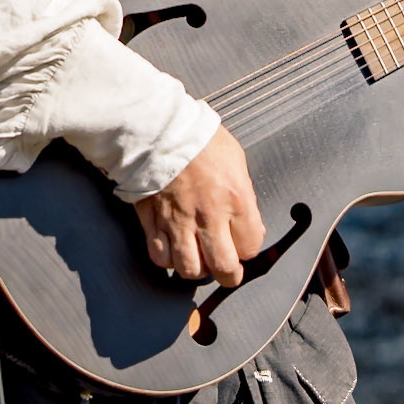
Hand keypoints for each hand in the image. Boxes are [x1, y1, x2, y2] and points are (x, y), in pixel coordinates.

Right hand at [133, 125, 265, 287]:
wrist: (159, 128)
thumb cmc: (200, 139)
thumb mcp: (236, 160)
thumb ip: (245, 196)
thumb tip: (250, 226)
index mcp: (235, 199)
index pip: (250, 247)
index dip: (248, 248)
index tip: (244, 243)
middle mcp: (208, 217)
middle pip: (223, 268)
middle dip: (229, 274)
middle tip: (227, 270)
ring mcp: (178, 223)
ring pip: (190, 269)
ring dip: (197, 269)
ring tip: (200, 260)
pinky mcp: (152, 222)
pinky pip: (160, 257)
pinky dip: (168, 259)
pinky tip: (174, 250)